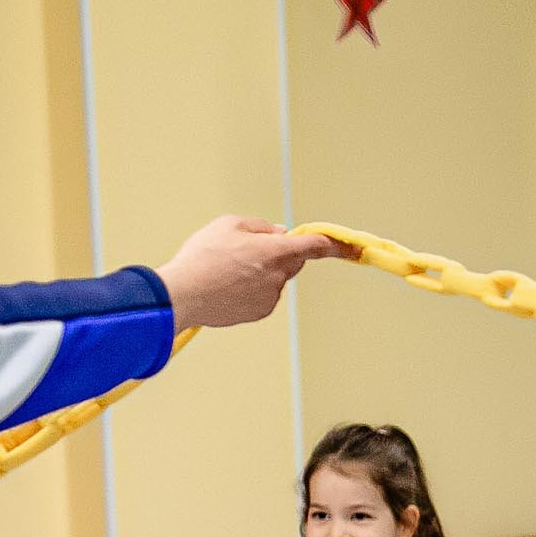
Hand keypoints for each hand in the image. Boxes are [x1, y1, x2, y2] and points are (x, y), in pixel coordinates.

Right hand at [156, 216, 346, 330]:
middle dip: (283, 252)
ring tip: (229, 268)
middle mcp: (278, 276)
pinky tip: (229, 285)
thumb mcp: (228, 224)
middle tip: (252, 248)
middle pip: (294, 260)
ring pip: (277, 278)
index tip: (352, 247)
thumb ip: (260, 226)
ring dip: (263, 270)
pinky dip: (254, 287)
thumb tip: (279, 232)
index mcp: (274, 251)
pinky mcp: (261, 311)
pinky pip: (265, 294)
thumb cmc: (202, 256)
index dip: (334, 244)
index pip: (313, 245)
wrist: (183, 294)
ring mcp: (271, 296)